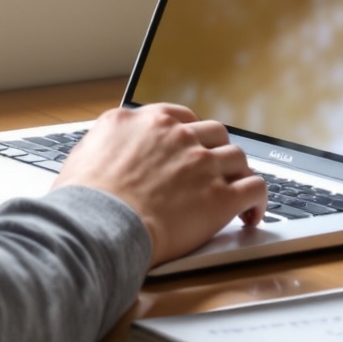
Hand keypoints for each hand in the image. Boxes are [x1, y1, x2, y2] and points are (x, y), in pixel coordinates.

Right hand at [52, 102, 265, 264]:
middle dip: (216, 150)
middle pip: (214, 133)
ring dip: (238, 174)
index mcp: (146, 121)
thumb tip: (108, 150)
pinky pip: (256, 189)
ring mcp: (202, 165)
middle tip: (214, 170)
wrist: (99, 224)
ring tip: (236, 191)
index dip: (190, 134)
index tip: (191, 147)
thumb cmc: (84, 199)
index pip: (181, 117)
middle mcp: (178, 136)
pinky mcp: (220, 198)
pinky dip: (258, 201)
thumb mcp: (86, 151)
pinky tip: (251, 214)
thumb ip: (108, 142)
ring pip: (238, 158)